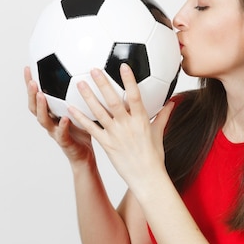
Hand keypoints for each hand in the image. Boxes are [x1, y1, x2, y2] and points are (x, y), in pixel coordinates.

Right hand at [24, 66, 93, 163]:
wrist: (85, 154)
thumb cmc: (83, 129)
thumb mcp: (82, 109)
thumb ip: (81, 93)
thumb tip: (89, 71)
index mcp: (51, 113)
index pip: (37, 96)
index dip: (31, 84)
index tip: (28, 68)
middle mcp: (50, 122)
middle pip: (34, 106)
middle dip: (31, 93)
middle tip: (31, 80)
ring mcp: (55, 132)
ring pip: (43, 120)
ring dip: (41, 107)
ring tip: (41, 95)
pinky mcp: (65, 142)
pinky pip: (61, 134)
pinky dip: (62, 126)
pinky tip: (65, 118)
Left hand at [68, 64, 173, 191]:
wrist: (146, 177)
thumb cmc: (154, 156)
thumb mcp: (159, 133)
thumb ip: (163, 115)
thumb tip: (172, 102)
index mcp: (141, 120)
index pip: (136, 96)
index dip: (129, 80)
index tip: (123, 66)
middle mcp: (127, 125)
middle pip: (113, 101)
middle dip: (103, 84)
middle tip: (94, 69)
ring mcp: (115, 135)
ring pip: (100, 112)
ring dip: (88, 97)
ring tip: (79, 83)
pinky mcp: (106, 144)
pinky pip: (91, 129)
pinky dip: (81, 118)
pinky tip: (71, 108)